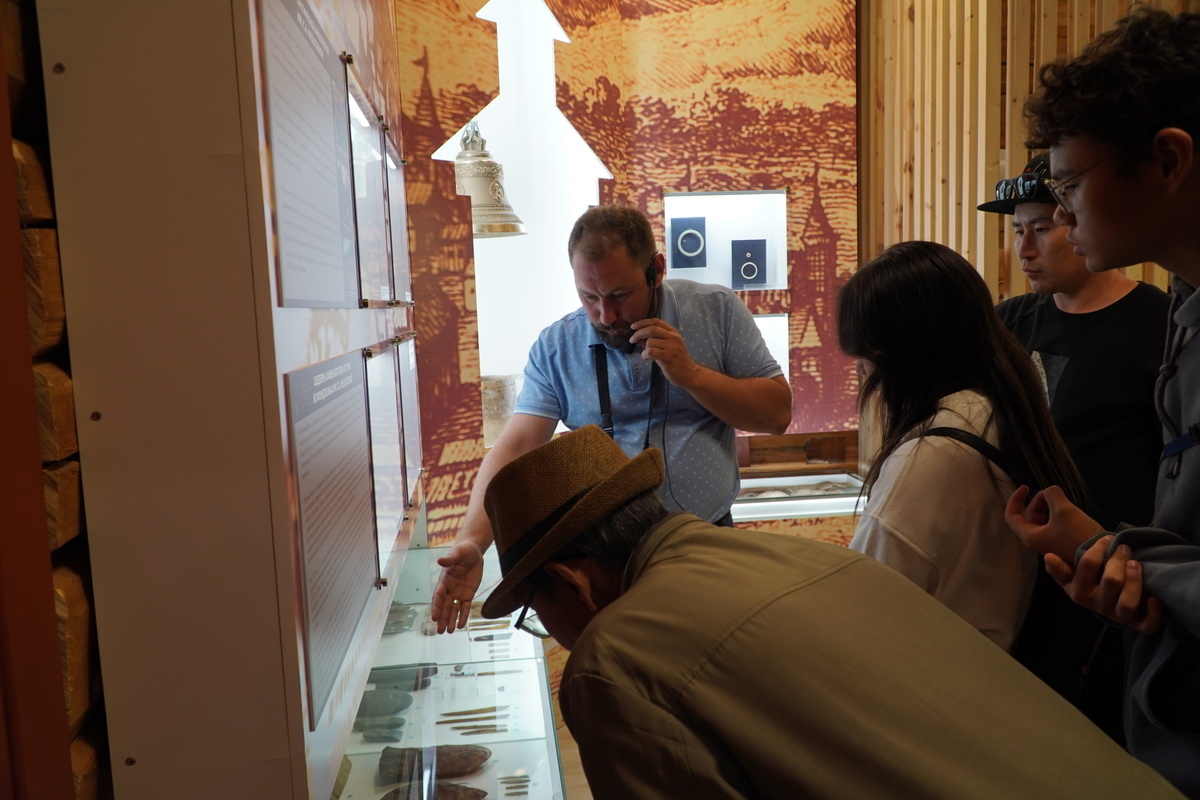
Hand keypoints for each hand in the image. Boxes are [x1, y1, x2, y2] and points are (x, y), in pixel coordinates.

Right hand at [432, 539, 483, 633]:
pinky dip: (463, 616)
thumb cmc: (463, 551)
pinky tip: (461, 626)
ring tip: (448, 632)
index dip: (436, 606)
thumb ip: (450, 559)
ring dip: (450, 620)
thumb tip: (440, 561)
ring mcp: (458, 593)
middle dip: (442, 618)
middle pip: (444, 606)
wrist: (474, 552)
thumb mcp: (458, 552)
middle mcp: (449, 589)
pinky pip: (465, 607)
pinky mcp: (468, 594)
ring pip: (453, 609)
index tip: (434, 617)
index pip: (439, 595)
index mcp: (444, 580)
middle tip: (439, 631)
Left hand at [629, 318, 696, 386]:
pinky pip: (650, 352)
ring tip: (648, 355)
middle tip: (632, 340)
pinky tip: (648, 359)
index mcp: (673, 332)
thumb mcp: (668, 346)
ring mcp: (671, 347)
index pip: (656, 321)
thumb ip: (655, 340)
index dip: (643, 322)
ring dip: (644, 349)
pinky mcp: (668, 357)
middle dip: (638, 333)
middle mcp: (673, 337)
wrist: (689, 374)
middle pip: (651, 329)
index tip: (633, 326)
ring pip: (650, 342)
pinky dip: (645, 355)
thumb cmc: (677, 360)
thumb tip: (639, 337)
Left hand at [1004, 485, 1102, 562]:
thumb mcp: (1063, 509)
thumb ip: (1052, 494)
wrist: (1102, 555)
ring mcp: (1050, 543)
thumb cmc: (1079, 535)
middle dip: (1039, 501)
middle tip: (1052, 494)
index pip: (1011, 516)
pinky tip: (1068, 509)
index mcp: (1030, 536)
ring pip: (1043, 519)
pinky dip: (1058, 513)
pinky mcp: (1063, 542)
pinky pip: (1054, 524)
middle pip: (1030, 515)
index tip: (1025, 487)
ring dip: (1049, 506)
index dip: (1015, 499)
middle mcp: (1037, 541)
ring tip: (1062, 500)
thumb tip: (1051, 491)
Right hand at [1045, 538, 1162, 633]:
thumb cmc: (1090, 586)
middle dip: (1120, 560)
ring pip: (1128, 603)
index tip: (1107, 539)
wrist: (1107, 606)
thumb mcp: (1071, 579)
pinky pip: (1146, 625)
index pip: (1087, 565)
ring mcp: (1117, 616)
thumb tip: (1049, 556)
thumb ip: (1059, 570)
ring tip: (1136, 564)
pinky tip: (1154, 598)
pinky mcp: (1135, 624)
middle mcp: (1097, 605)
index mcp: (1078, 593)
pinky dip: (1153, 613)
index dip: (1098, 548)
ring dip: (1135, 581)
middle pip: (1111, 581)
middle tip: (1124, 548)